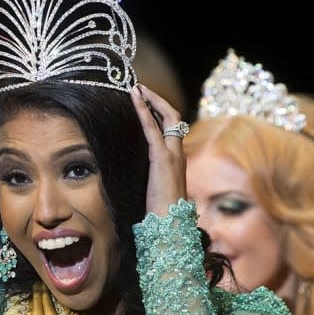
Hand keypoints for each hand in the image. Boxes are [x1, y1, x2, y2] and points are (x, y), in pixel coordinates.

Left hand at [129, 84, 187, 215]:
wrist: (168, 226)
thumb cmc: (161, 214)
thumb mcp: (155, 191)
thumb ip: (152, 179)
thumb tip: (141, 178)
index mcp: (177, 161)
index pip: (173, 129)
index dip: (161, 113)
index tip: (147, 102)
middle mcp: (178, 154)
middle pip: (174, 117)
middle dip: (158, 100)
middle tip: (141, 88)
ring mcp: (172, 155)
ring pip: (167, 117)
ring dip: (151, 100)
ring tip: (136, 88)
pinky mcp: (162, 158)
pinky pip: (152, 128)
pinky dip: (144, 111)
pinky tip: (135, 100)